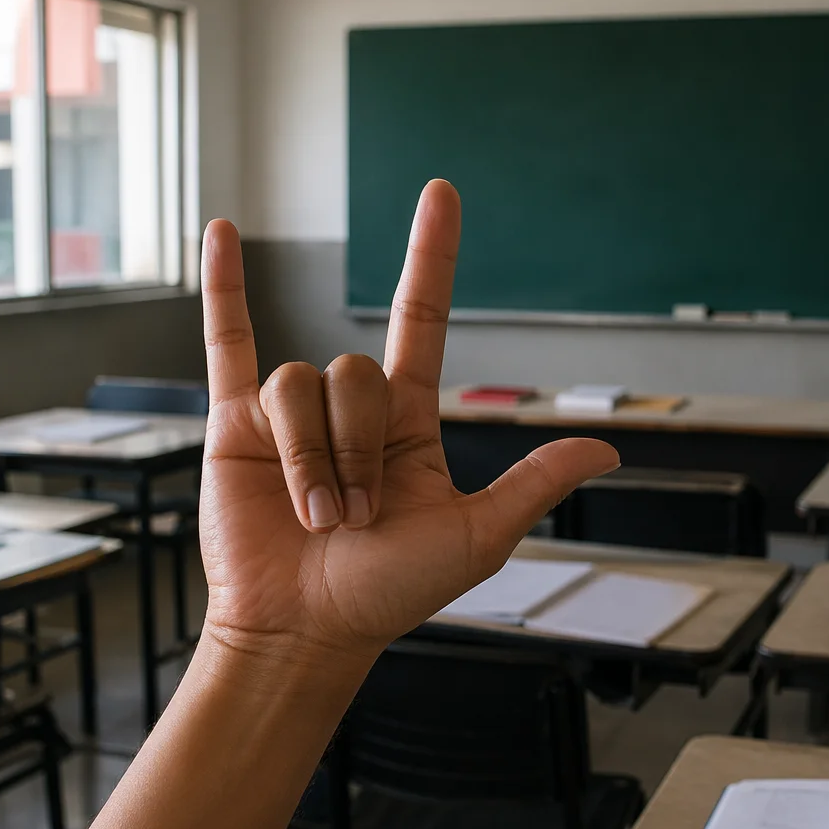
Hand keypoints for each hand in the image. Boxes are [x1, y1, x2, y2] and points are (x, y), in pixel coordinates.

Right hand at [196, 180, 619, 668]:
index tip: (440, 195)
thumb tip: (608, 448)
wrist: (307, 632)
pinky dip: (224, 289)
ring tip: (313, 518)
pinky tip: (220, 232)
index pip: (420, 317)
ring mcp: (293, 416)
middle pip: (355, 371)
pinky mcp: (237, 428)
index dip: (430, 256)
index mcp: (408, 422)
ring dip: (311, 457)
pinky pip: (231, 346)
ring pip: (301, 384)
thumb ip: (533, 483)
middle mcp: (351, 411)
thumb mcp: (478, 538)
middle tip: (353, 517)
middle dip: (356, 448)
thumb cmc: (390, 593)